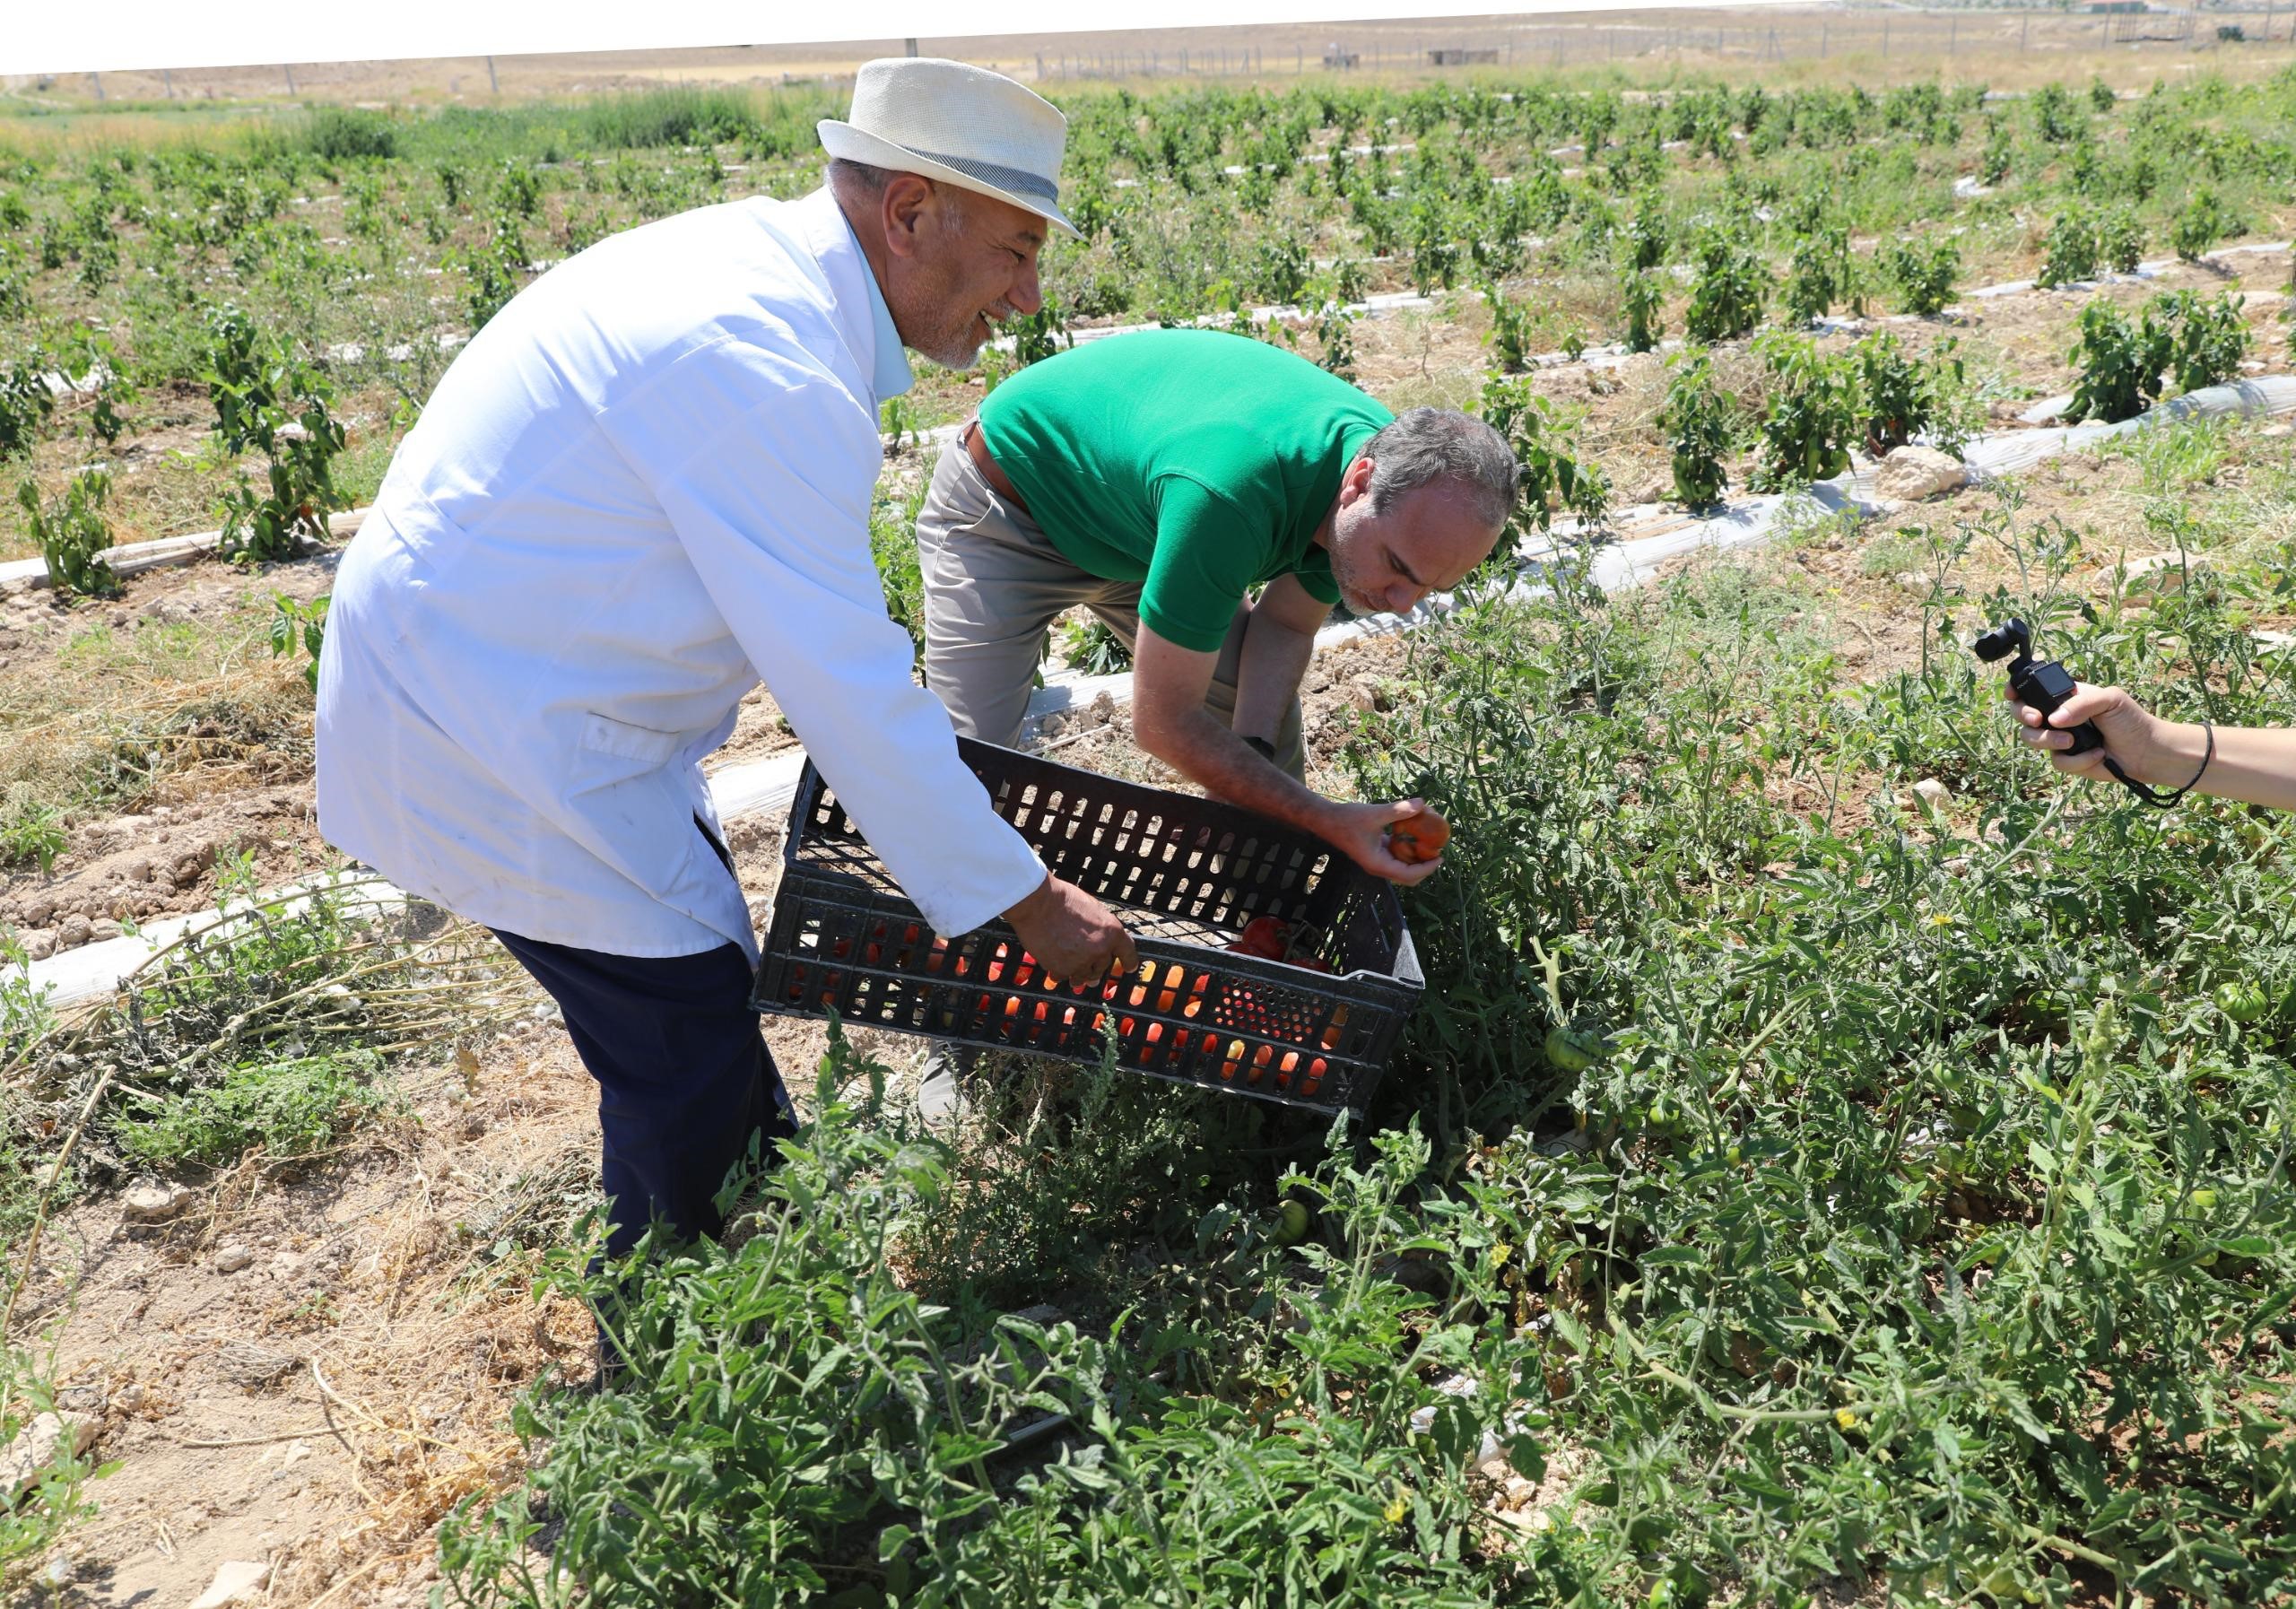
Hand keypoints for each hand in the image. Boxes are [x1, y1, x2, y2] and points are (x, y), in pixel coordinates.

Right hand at [1002, 874, 1137, 986]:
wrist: (1038, 903)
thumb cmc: (1063, 900)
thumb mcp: (1093, 909)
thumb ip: (1099, 928)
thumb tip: (1097, 940)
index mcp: (1112, 932)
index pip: (1128, 953)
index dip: (1129, 962)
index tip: (1129, 968)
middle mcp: (1100, 950)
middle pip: (1102, 967)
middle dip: (1094, 968)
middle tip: (1087, 968)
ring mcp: (1081, 962)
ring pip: (1082, 977)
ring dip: (1077, 975)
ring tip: (1069, 968)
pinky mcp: (1062, 969)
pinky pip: (1062, 977)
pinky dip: (1058, 972)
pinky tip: (1052, 962)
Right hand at [1318, 799, 1443, 885]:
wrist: (1326, 819)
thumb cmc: (1347, 819)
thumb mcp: (1375, 813)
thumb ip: (1399, 810)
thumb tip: (1422, 804)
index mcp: (1379, 864)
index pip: (1409, 874)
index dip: (1427, 868)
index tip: (1441, 856)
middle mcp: (1379, 867)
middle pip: (1408, 877)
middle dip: (1424, 867)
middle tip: (1437, 852)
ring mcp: (1377, 861)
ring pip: (1402, 868)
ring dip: (1416, 859)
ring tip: (1429, 844)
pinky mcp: (1375, 852)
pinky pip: (1396, 857)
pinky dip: (1407, 850)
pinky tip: (1413, 835)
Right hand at [2007, 681, 2169, 783]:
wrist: (2146, 752)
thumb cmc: (2131, 720)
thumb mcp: (2110, 699)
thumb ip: (2081, 703)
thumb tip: (2053, 719)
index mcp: (2065, 697)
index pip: (2033, 690)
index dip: (2016, 691)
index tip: (2013, 695)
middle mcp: (2057, 717)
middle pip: (2022, 715)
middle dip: (2024, 716)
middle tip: (2038, 720)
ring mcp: (2059, 739)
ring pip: (2032, 739)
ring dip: (2049, 740)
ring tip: (2072, 741)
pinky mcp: (2067, 760)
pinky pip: (2056, 761)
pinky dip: (2077, 760)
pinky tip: (2096, 754)